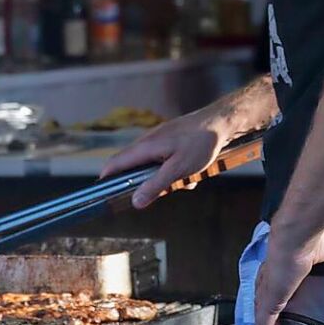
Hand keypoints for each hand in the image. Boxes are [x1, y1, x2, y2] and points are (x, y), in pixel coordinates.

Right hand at [99, 109, 230, 208]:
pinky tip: (190, 174)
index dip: (106, 178)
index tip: (104, 193)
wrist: (219, 123)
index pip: (115, 163)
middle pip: (131, 166)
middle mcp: (146, 142)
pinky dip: (173, 170)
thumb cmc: (200, 143)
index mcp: (144, 148)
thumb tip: (135, 202)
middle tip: (161, 192)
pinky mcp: (168, 140)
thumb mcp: (178, 170)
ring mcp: (157, 139)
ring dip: (163, 178)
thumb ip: (156, 185)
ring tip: (185, 181)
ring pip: (150, 165)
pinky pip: (162, 160)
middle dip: (144, 183)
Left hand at [255, 216, 323, 324]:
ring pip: (265, 324)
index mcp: (282, 268)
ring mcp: (267, 293)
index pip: (279, 288)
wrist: (296, 235)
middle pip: (270, 310)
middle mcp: (270, 282)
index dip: (282, 301)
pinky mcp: (269, 302)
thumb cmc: (314, 235)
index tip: (287, 310)